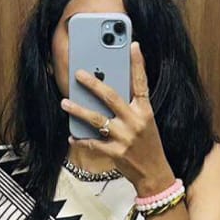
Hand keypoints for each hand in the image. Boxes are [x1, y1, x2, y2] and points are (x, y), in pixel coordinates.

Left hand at [60, 41, 174, 196]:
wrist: (154, 174)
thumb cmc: (149, 146)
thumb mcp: (147, 122)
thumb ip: (132, 107)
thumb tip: (114, 91)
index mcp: (145, 111)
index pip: (142, 83)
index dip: (138, 63)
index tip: (133, 45)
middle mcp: (135, 122)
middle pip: (111, 97)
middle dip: (93, 83)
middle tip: (79, 74)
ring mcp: (124, 138)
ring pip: (97, 119)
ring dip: (78, 110)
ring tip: (65, 103)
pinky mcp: (115, 154)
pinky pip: (93, 144)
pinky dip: (80, 140)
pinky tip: (71, 135)